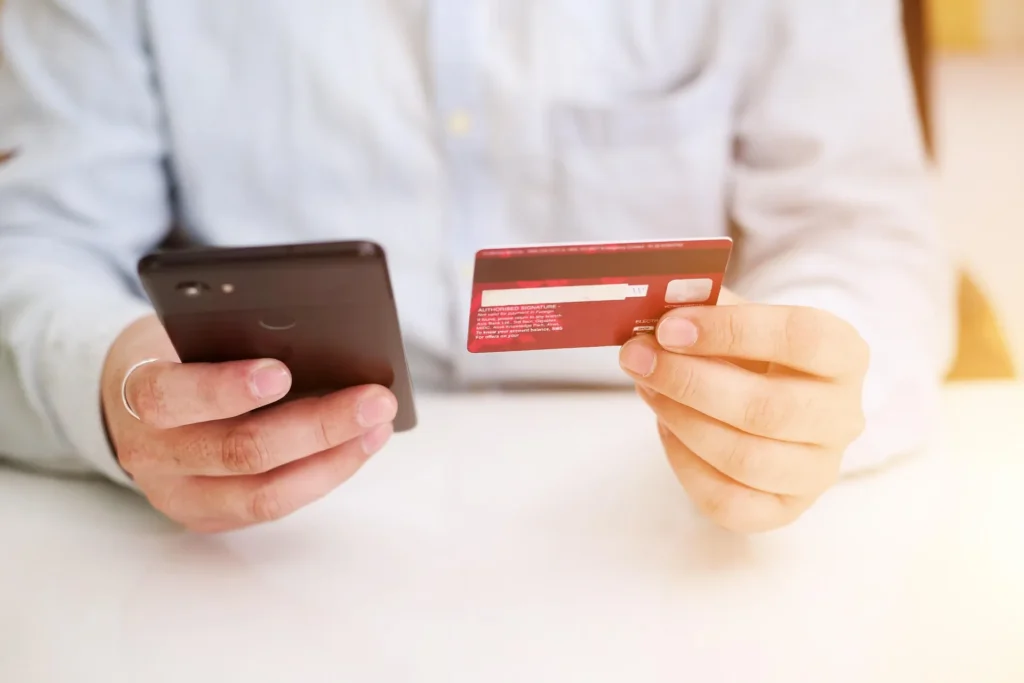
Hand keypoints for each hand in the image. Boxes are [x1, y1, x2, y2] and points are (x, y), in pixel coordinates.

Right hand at [101, 316, 396, 531]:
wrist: (129, 403)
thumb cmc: (176, 354)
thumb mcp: (185, 332)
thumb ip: (230, 337)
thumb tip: (318, 338)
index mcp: (138, 394)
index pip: (174, 396)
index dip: (227, 388)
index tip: (282, 371)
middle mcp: (154, 454)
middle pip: (239, 451)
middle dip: (317, 426)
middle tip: (374, 399)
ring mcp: (180, 495)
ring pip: (265, 493)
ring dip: (334, 458)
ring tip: (379, 425)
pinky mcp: (209, 516)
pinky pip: (274, 505)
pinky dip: (324, 474)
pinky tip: (360, 445)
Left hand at [619, 289, 868, 532]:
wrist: (768, 396)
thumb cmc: (751, 352)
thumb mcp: (737, 316)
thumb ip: (703, 310)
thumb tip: (651, 314)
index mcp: (843, 354)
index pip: (803, 339)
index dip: (732, 330)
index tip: (670, 327)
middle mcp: (843, 416)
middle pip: (770, 409)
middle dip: (691, 383)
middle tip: (640, 359)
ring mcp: (819, 470)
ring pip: (747, 460)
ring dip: (682, 421)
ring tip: (647, 388)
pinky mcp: (787, 509)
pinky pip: (730, 503)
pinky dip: (686, 465)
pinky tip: (666, 428)